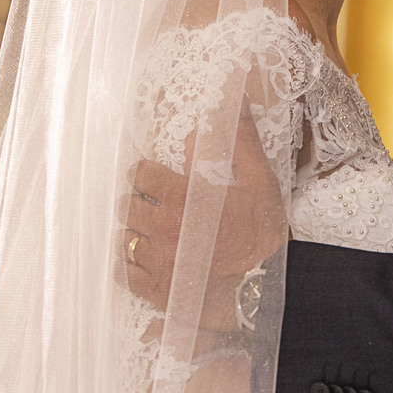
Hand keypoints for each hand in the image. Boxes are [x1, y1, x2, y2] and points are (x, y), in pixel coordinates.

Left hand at [125, 114, 286, 332]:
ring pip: (124, 239)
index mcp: (182, 198)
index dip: (145, 173)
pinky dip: (132, 265)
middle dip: (138, 201)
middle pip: (127, 206)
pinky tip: (148, 260)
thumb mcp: (259, 180)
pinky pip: (126, 274)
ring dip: (135, 232)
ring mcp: (158, 262)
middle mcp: (163, 228)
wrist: (268, 288)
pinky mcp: (158, 291)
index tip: (152, 178)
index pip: (140, 175)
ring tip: (151, 232)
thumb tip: (232, 101)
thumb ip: (239, 140)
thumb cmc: (264, 236)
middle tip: (153, 204)